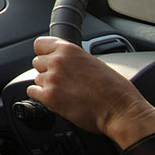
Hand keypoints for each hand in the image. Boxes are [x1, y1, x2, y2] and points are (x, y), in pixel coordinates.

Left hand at [26, 36, 154, 147]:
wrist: (121, 110)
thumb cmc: (114, 89)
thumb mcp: (93, 62)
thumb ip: (73, 58)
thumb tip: (62, 60)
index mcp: (68, 49)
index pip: (39, 45)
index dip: (45, 54)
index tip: (50, 60)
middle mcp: (58, 61)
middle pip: (37, 63)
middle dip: (47, 72)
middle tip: (64, 81)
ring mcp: (52, 79)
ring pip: (37, 79)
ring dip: (48, 86)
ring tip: (67, 93)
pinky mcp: (50, 97)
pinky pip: (33, 93)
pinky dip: (42, 98)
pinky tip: (57, 100)